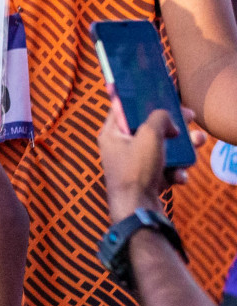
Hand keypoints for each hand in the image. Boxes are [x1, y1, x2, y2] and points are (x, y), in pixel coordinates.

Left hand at [97, 102, 204, 219]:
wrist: (139, 210)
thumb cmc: (138, 170)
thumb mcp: (149, 134)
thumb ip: (159, 118)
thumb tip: (167, 121)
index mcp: (111, 134)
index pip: (122, 108)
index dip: (142, 100)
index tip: (160, 96)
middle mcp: (119, 148)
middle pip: (149, 128)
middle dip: (172, 126)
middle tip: (189, 120)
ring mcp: (133, 165)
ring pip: (162, 149)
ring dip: (181, 150)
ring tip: (195, 148)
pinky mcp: (146, 180)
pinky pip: (164, 168)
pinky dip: (174, 171)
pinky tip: (178, 178)